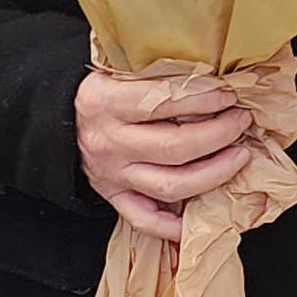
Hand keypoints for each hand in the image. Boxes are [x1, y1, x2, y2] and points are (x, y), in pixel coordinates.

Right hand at [76, 68, 252, 242]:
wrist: (55, 120)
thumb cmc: (98, 89)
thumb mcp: (115, 68)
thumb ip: (154, 71)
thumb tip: (210, 71)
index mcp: (104, 102)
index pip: (163, 102)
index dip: (202, 98)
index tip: (228, 94)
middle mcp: (108, 142)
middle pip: (174, 147)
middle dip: (218, 134)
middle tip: (241, 121)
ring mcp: (112, 175)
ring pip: (170, 186)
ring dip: (214, 174)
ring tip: (239, 156)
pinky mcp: (112, 197)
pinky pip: (146, 221)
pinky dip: (175, 227)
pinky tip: (204, 217)